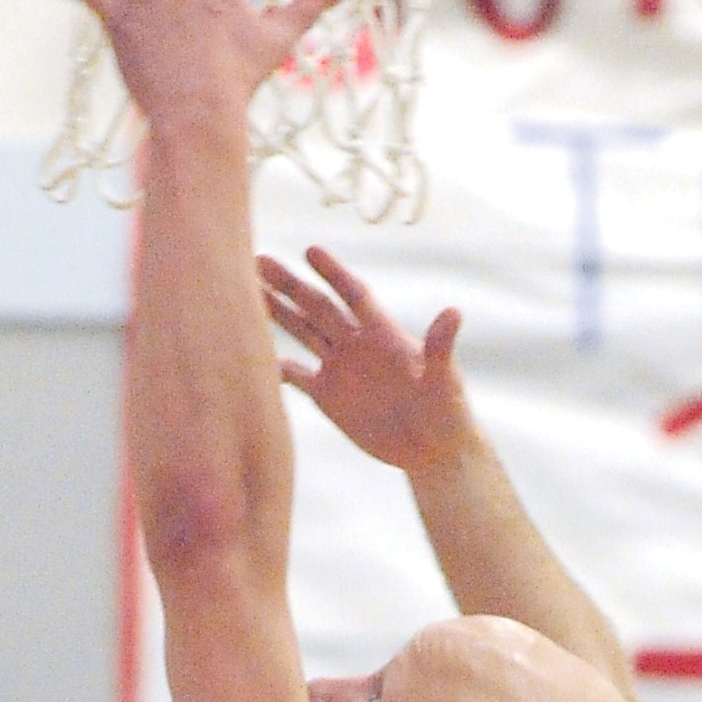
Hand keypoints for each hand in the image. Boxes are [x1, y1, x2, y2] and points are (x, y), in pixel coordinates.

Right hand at [259, 248, 475, 474]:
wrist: (433, 450)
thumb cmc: (448, 411)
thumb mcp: (446, 380)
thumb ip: (441, 347)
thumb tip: (454, 312)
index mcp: (384, 334)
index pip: (353, 295)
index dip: (334, 274)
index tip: (310, 252)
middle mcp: (357, 344)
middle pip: (318, 307)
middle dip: (289, 285)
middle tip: (258, 261)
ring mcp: (340, 368)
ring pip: (302, 332)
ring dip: (276, 313)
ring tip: (247, 291)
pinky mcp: (328, 396)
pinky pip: (297, 376)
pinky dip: (276, 367)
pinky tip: (253, 357)